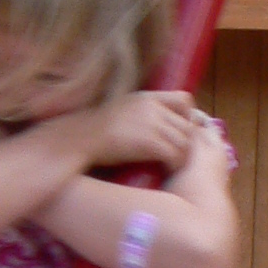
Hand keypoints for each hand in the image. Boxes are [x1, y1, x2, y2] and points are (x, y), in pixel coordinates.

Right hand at [81, 89, 196, 171]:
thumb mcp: (122, 109)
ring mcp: (152, 124)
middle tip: (179, 155)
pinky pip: (175, 153)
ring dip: (182, 156)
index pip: (184, 100)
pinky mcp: (149, 142)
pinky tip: (167, 169)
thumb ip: (143, 111)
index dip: (188, 117)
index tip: (180, 131)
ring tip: (174, 165)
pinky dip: (175, 163)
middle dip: (187, 141)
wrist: (80, 138)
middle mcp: (153, 108)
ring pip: (184, 141)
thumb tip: (159, 123)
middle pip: (187, 124)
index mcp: (147, 97)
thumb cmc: (96, 130)